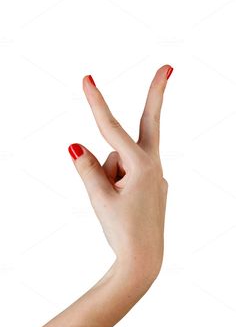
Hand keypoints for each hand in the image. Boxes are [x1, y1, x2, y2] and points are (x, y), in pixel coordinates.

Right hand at [68, 65, 172, 278]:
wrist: (144, 260)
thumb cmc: (123, 231)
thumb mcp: (99, 199)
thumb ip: (87, 169)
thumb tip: (76, 146)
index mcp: (142, 166)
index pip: (112, 129)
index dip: (97, 103)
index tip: (87, 80)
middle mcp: (153, 165)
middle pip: (149, 123)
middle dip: (156, 93)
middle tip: (168, 66)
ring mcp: (155, 175)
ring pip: (122, 160)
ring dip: (110, 174)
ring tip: (112, 201)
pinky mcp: (152, 184)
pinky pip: (128, 172)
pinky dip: (118, 180)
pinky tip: (123, 202)